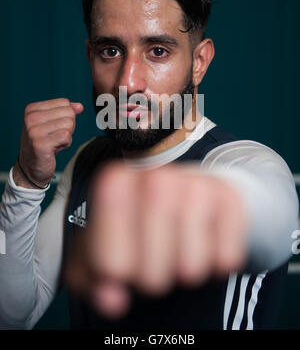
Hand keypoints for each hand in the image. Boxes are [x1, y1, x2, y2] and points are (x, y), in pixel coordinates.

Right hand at [13, 98, 83, 187]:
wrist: (31, 167)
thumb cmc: (44, 144)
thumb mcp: (53, 124)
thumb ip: (66, 112)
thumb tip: (80, 106)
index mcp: (32, 109)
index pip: (64, 103)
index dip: (65, 117)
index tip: (53, 128)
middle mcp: (30, 118)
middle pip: (68, 112)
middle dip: (68, 127)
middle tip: (55, 137)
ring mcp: (34, 131)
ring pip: (69, 124)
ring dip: (66, 136)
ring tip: (54, 143)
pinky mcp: (40, 144)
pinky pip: (67, 136)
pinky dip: (65, 144)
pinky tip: (54, 149)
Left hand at [66, 162, 248, 318]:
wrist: (178, 193)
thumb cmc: (134, 224)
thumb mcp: (103, 245)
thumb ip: (93, 275)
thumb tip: (111, 299)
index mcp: (115, 184)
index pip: (110, 261)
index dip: (117, 277)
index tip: (120, 269)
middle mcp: (155, 176)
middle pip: (152, 268)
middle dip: (152, 281)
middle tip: (152, 268)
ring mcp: (195, 183)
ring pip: (191, 264)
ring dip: (185, 274)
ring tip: (178, 258)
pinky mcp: (227, 196)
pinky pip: (226, 257)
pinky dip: (216, 265)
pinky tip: (203, 246)